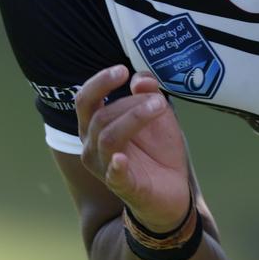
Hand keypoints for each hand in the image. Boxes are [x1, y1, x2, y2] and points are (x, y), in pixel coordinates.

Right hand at [76, 65, 190, 232]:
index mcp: (96, 126)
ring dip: (134, 118)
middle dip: (129, 102)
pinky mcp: (122, 186)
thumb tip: (140, 78)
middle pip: (99, 117)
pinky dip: (116, 166)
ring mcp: (104, 167)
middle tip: (157, 98)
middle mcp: (92, 146)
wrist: (173, 189)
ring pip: (108, 138)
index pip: (85, 100)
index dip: (100, 83)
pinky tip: (122, 159)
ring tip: (159, 107)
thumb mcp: (158, 114)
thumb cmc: (158, 150)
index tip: (122, 70)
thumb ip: (148, 93)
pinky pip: (114, 176)